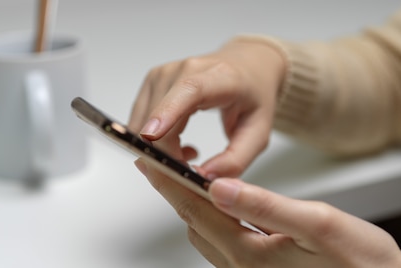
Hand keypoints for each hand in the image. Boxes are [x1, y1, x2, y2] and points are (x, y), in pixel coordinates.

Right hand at [128, 40, 285, 177]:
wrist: (247, 65)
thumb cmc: (254, 95)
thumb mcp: (259, 133)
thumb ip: (236, 160)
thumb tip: (204, 178)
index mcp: (219, 77)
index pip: (188, 91)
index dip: (167, 113)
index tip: (150, 136)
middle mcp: (184, 70)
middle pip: (159, 117)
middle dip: (166, 154)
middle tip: (190, 171)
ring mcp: (163, 74)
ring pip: (144, 124)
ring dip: (160, 149)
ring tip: (190, 153)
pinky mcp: (152, 82)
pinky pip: (141, 121)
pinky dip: (154, 141)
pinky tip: (179, 142)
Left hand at [135, 159, 400, 267]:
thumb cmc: (359, 261)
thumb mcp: (317, 223)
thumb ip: (264, 205)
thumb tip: (219, 187)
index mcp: (251, 255)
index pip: (196, 211)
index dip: (169, 183)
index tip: (149, 161)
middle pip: (195, 223)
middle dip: (174, 192)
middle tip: (160, 164)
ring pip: (206, 234)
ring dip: (192, 206)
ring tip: (184, 178)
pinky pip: (223, 241)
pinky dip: (213, 218)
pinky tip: (221, 203)